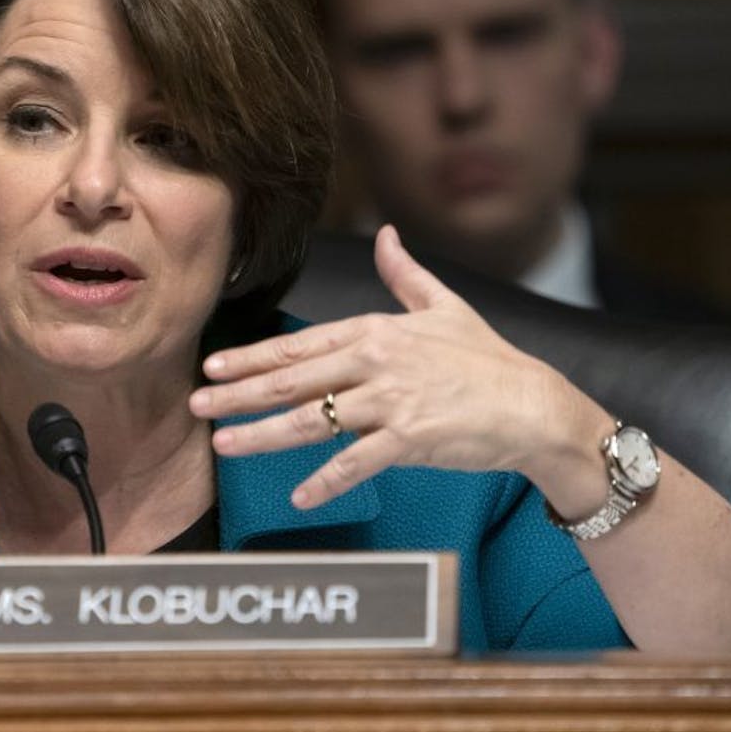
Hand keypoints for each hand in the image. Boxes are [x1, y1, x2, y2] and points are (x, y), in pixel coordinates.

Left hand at [190, 225, 609, 510]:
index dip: (251, 357)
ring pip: (312, 420)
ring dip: (262, 434)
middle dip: (238, 393)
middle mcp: (376, 362)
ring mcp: (392, 401)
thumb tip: (386, 234)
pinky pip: (358, 463)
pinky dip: (327, 482)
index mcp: (376, 332)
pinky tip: (299, 497)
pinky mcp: (411, 439)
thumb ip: (405, 274)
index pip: (300, 346)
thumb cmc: (488, 360)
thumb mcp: (445, 306)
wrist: (534, 407)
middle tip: (196, 405)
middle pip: (292, 380)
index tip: (214, 367)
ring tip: (224, 445)